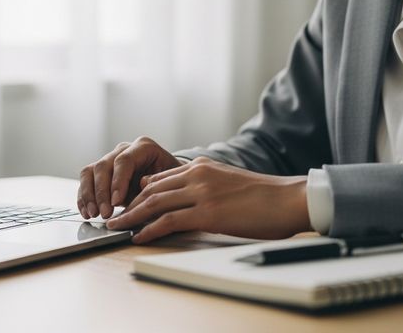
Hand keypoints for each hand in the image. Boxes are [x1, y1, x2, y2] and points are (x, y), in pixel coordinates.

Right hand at [77, 137, 181, 218]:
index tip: (116, 202)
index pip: (124, 161)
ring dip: (88, 195)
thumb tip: (139, 198)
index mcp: (144, 147)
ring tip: (93, 214)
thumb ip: (154, 189)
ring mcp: (110, 159)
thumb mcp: (169, 184)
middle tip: (105, 213)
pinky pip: (86, 181)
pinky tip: (87, 212)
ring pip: (90, 172)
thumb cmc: (172, 182)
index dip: (118, 181)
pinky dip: (84, 198)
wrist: (170, 181)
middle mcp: (124, 149)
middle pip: (104, 166)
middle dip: (101, 192)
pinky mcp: (100, 172)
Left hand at [105, 157, 309, 243]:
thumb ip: (204, 185)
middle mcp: (197, 174)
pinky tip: (140, 237)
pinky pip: (169, 220)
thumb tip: (185, 199)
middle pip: (152, 189)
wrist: (289, 199)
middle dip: (129, 205)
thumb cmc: (264, 196)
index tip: (127, 205)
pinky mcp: (208, 212)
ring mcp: (201, 192)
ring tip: (117, 228)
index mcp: (202, 166)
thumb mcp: (227, 182)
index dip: (140, 193)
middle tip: (113, 217)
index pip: (160, 178)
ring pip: (155, 203)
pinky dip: (150, 229)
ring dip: (132, 217)